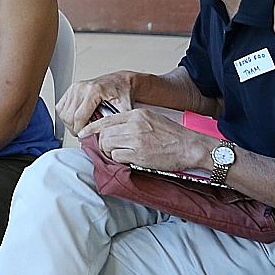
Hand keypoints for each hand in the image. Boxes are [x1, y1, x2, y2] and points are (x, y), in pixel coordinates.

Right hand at [57, 72, 134, 135]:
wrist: (121, 81)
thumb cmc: (123, 92)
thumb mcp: (125, 108)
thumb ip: (114, 122)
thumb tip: (105, 136)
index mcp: (94, 91)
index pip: (79, 117)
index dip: (81, 131)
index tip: (86, 137)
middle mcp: (81, 88)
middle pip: (68, 117)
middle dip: (75, 129)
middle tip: (84, 133)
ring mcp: (74, 88)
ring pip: (63, 114)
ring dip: (70, 124)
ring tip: (82, 125)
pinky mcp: (70, 90)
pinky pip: (60, 108)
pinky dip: (66, 117)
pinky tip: (76, 119)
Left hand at [80, 108, 210, 171]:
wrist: (191, 146)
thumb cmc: (173, 135)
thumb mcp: (151, 119)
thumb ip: (131, 122)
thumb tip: (112, 129)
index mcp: (136, 114)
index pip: (105, 120)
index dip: (91, 128)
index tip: (83, 134)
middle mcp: (134, 125)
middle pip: (104, 134)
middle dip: (102, 143)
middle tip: (108, 149)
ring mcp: (136, 140)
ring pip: (107, 146)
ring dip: (110, 152)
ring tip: (121, 154)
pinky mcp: (139, 155)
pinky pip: (117, 158)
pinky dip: (119, 160)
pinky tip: (129, 159)